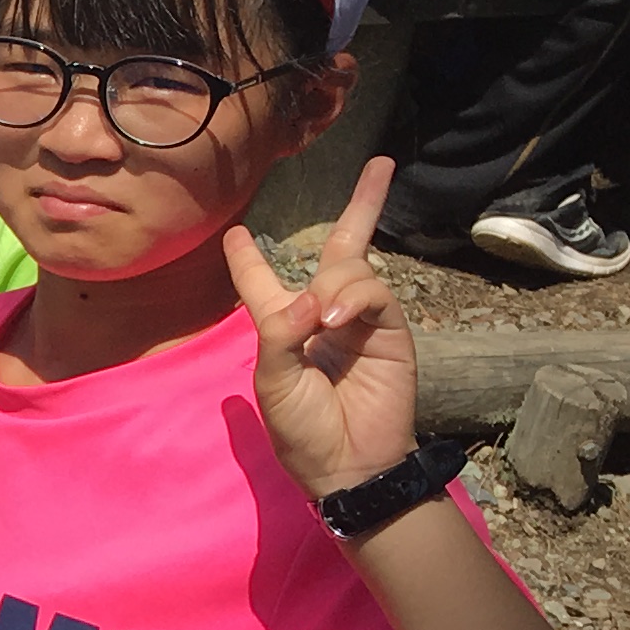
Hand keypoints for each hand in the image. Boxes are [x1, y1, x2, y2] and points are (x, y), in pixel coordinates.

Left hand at [221, 157, 416, 500]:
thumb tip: (309, 297)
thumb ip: (278, 333)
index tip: (238, 233)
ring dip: (333, 286)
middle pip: (340, 248)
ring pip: (350, 268)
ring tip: (321, 324)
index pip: (263, 281)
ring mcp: (361, 320)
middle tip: (381, 164)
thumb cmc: (302, 429)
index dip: (249, 258)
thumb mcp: (272, 382)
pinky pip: (373, 291)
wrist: (349, 465)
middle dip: (363, 205)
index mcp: (281, 327)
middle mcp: (323, 314)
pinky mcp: (391, 331)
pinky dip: (350, 298)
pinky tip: (334, 321)